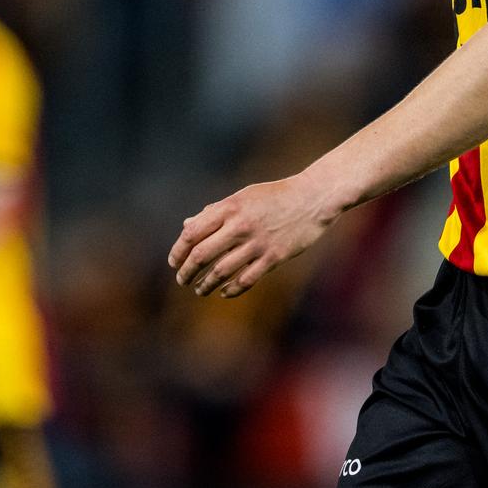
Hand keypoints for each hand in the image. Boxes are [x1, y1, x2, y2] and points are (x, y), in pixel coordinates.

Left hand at [168, 174, 346, 297]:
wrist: (313, 198)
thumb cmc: (275, 196)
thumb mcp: (242, 197)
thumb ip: (215, 212)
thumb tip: (187, 226)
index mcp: (230, 208)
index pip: (192, 233)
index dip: (178, 251)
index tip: (174, 262)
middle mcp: (240, 226)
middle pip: (202, 255)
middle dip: (187, 272)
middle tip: (182, 280)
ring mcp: (258, 243)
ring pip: (222, 271)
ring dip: (206, 284)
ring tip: (200, 290)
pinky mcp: (274, 257)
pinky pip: (247, 279)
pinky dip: (231, 289)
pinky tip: (224, 292)